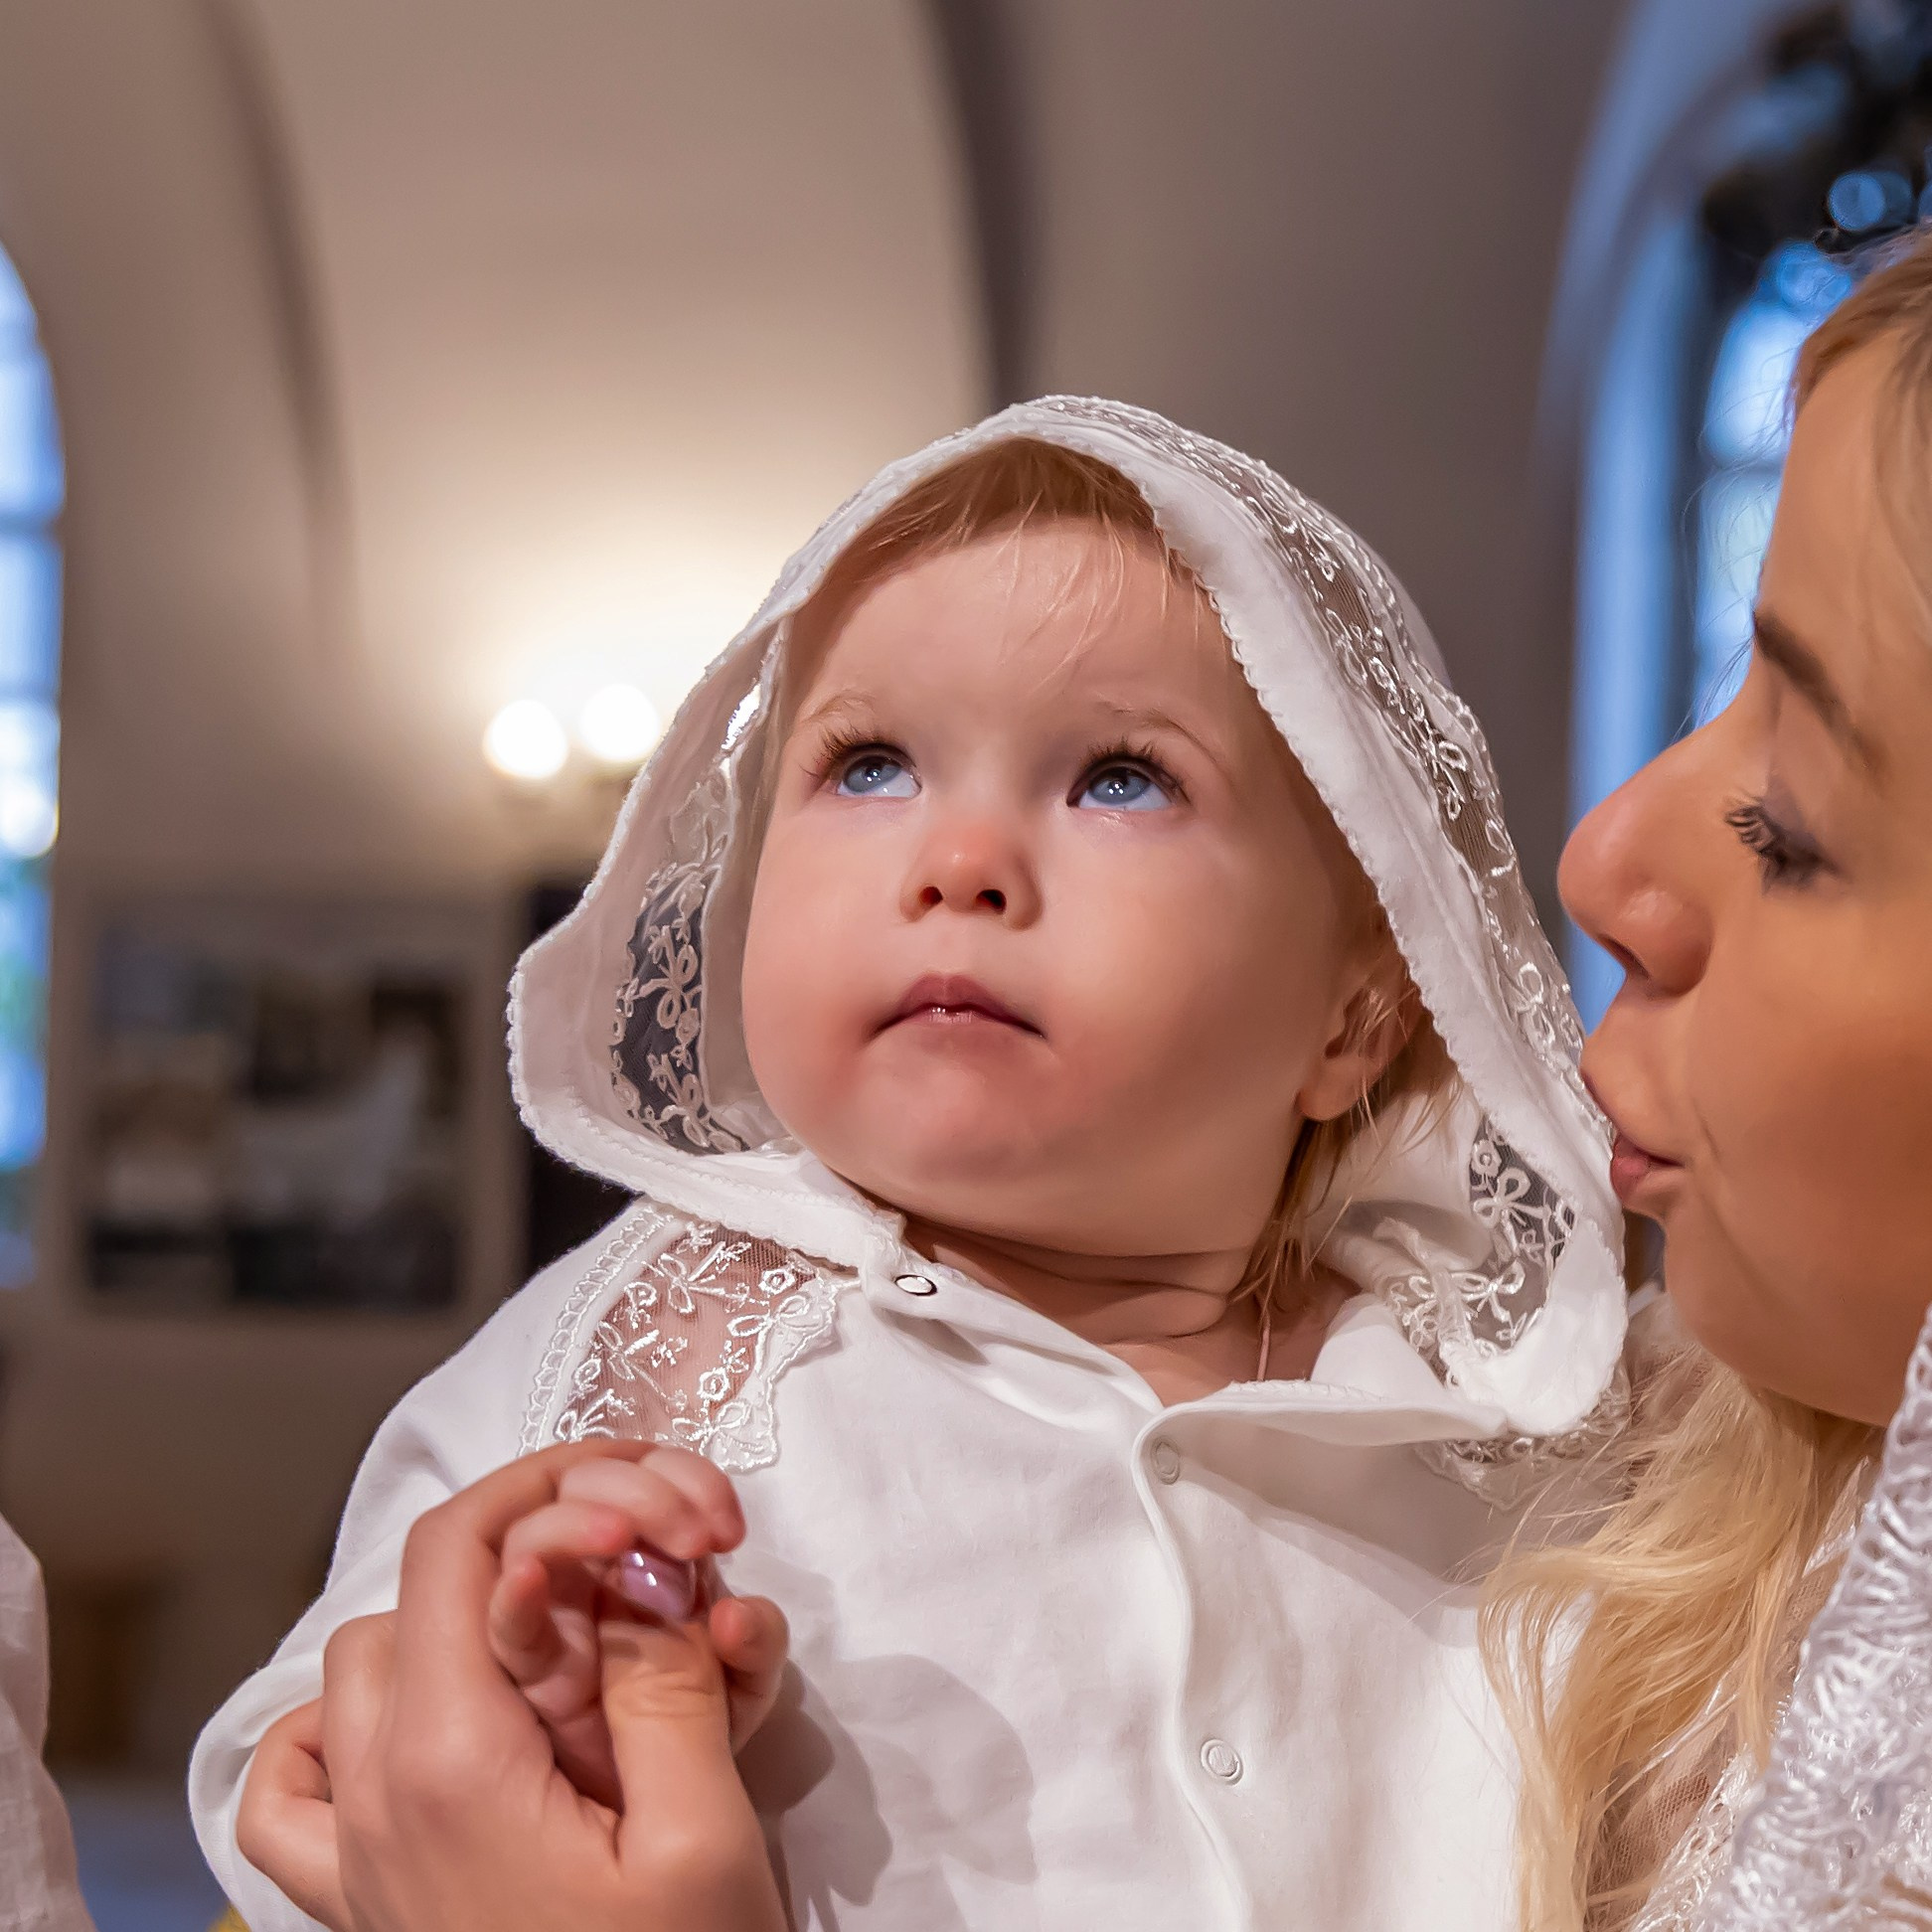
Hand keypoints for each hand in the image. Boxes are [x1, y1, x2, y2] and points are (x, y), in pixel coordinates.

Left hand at [237, 1441, 789, 1931]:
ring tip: (561, 1642)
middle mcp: (373, 1797)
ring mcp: (351, 1859)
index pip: (460, 1546)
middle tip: (646, 1572)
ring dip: (450, 1626)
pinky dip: (334, 1738)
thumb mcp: (704, 1840)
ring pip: (352, 1674)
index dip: (551, 1484)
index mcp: (452, 1762)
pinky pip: (289, 1797)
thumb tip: (635, 1566)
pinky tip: (419, 1735)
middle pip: (417, 1596)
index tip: (650, 1491)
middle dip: (529, 1550)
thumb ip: (664, 1684)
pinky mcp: (359, 1909)